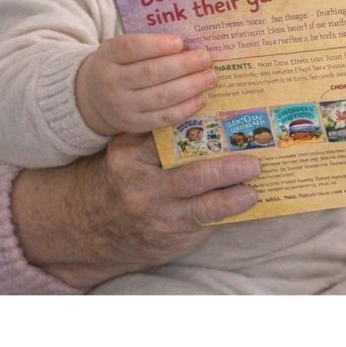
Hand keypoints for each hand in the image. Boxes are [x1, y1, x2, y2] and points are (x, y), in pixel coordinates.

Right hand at [11, 133, 261, 288]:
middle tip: (253, 161)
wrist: (91, 224)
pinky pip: (204, 222)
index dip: (205, 127)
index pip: (172, 137)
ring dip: (234, 196)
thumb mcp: (129, 150)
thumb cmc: (125, 175)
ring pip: (203, 206)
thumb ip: (159, 134)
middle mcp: (143, 186)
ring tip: (253, 186)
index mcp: (131, 155)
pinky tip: (246, 201)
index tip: (234, 116)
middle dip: (227, 169)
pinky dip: (228, 211)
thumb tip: (214, 109)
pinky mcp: (169, 236)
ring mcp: (157, 215)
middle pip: (194, 176)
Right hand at [76, 34, 216, 135]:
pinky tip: (201, 98)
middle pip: (151, 73)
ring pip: (161, 96)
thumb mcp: (121, 48)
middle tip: (206, 58)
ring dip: (190, 86)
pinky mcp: (135, 124)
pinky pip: (163, 118)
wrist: (93, 97)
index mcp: (109, 56)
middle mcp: (112, 82)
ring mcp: (123, 107)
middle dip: (183, 65)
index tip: (181, 42)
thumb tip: (189, 44)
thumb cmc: (119, 64)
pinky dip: (185, 109)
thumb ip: (148, 44)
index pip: (131, 48)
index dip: (157, 45)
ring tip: (210, 77)